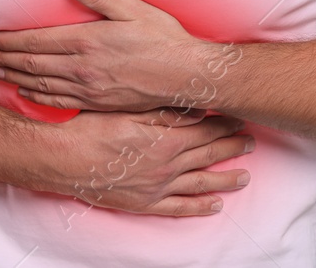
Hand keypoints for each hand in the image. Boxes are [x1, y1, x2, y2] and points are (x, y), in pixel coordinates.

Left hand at [0, 0, 232, 111]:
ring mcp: (89, 90)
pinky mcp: (98, 104)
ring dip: (16, 77)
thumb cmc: (164, 39)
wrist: (186, 77)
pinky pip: (59, 103)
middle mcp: (83, 68)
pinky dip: (37, 98)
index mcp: (88, 41)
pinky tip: (27, 93)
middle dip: (6, 58)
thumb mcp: (134, 9)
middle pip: (33, 63)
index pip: (37, 41)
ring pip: (41, 85)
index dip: (11, 40)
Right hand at [42, 107, 255, 216]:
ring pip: (200, 183)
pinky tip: (214, 205)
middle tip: (251, 142)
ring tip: (244, 176)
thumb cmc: (92, 128)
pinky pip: (179, 208)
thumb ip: (166, 110)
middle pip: (208, 154)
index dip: (225, 123)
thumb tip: (198, 108)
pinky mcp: (144, 203)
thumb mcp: (129, 109)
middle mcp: (167, 165)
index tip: (240, 118)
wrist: (64, 159)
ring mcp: (158, 187)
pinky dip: (199, 207)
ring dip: (224, 178)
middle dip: (232, 147)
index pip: (205, 129)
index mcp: (166, 138)